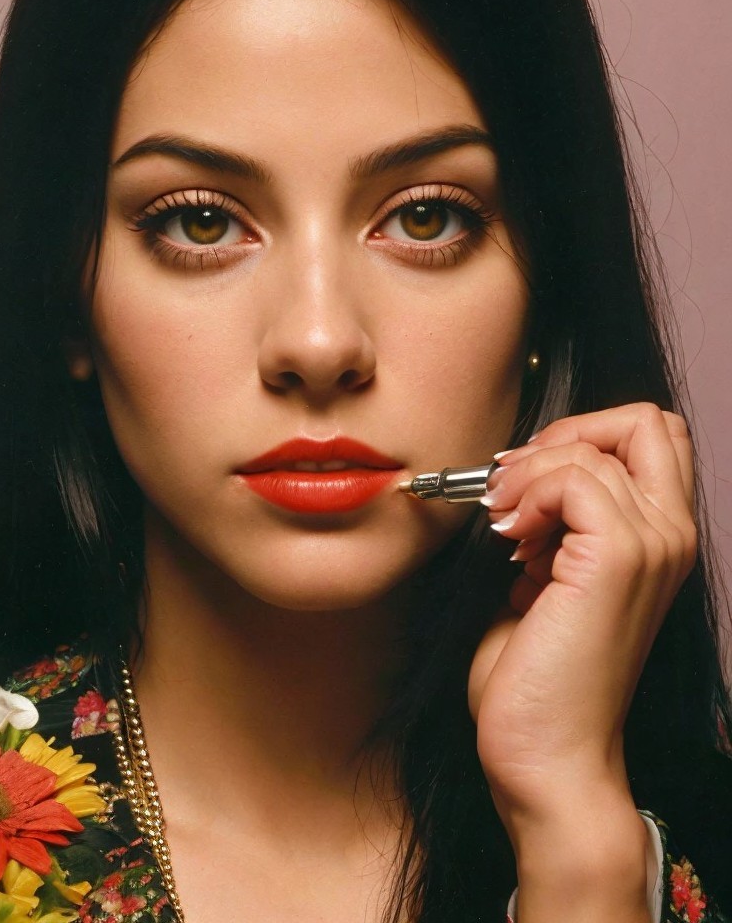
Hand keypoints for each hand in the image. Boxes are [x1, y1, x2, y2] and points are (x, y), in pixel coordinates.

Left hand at [467, 404, 694, 916]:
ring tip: (504, 529)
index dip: (583, 435)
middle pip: (644, 420)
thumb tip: (522, 479)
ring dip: (526, 476)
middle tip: (518, 488)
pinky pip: (572, 476)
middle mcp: (671, 535)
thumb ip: (552, 523)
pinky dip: (527, 493)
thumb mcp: (546, 579)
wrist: (547, 755)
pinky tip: (509, 538)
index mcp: (659, 539)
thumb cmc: (540, 680)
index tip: (529, 481)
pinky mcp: (617, 559)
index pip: (649, 435)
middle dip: (566, 434)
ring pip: (587, 449)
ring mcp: (652, 545)